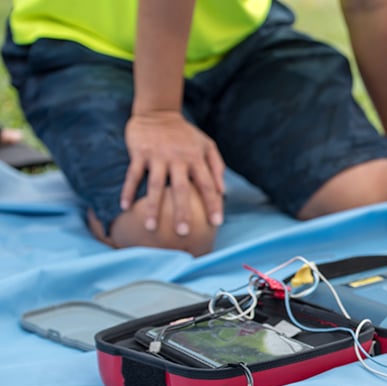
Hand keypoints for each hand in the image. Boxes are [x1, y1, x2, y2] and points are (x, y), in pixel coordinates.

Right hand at [121, 111, 225, 234]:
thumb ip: (217, 167)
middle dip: (182, 212)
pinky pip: (133, 175)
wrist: (158, 112)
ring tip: (151, 227)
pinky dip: (128, 190)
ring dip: (153, 207)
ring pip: (155, 185)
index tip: (216, 223)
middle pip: (181, 189)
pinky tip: (125, 207)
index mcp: (196, 158)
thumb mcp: (207, 145)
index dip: (213, 203)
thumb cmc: (186, 134)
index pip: (207, 184)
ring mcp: (157, 156)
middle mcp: (177, 159)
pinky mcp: (139, 153)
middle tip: (183, 233)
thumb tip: (222, 192)